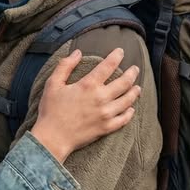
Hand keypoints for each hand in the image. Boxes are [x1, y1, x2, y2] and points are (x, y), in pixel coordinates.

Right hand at [30, 47, 140, 163]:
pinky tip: (131, 109)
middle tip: (135, 69)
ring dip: (134, 92)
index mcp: (88, 85)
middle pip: (123, 83)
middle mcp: (101, 98)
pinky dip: (129, 113)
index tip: (121, 51)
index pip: (108, 66)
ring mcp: (105, 114)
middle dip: (132, 73)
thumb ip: (65, 65)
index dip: (116, 56)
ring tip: (137, 87)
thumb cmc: (51, 110)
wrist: (53, 138)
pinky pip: (123, 120)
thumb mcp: (53, 83)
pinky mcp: (106, 128)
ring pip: (127, 101)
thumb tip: (77, 52)